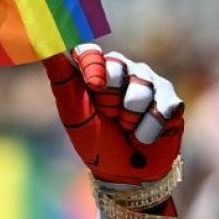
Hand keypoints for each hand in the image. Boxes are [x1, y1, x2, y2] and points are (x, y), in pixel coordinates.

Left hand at [43, 44, 184, 184]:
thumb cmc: (95, 141)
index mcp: (97, 69)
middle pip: (118, 68)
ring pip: (140, 91)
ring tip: (127, 128)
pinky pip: (162, 107)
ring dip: (129, 119)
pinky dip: (149, 130)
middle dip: (110, 101)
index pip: (92, 51)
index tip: (95, 87)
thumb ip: (61, 75)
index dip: (94, 69)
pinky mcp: (171, 100)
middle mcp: (125, 70)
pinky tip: (145, 136)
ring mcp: (150, 83)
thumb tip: (47, 43)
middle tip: (110, 117)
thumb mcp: (72, 111)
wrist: (124, 174)